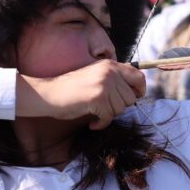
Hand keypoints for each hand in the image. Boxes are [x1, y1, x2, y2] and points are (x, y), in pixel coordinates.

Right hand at [18, 60, 145, 129]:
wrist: (49, 94)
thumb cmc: (71, 89)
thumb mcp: (95, 76)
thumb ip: (114, 80)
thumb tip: (135, 93)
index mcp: (110, 65)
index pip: (138, 76)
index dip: (140, 89)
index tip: (136, 97)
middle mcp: (109, 72)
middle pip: (130, 97)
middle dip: (119, 107)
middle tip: (105, 108)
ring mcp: (104, 84)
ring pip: (121, 108)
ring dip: (109, 115)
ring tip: (96, 112)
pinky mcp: (98, 98)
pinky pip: (109, 117)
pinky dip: (102, 124)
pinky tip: (93, 122)